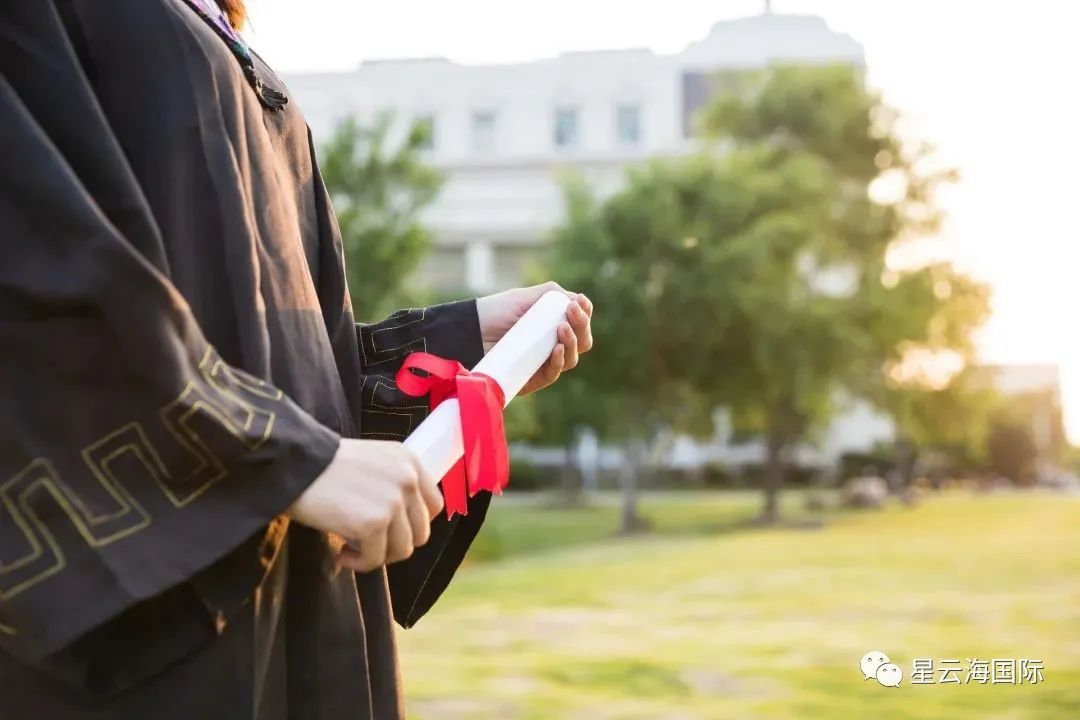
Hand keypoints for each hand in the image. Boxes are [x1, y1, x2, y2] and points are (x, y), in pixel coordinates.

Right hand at [286, 438, 443, 571]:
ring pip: (401, 550)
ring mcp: (393, 502)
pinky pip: (375, 560)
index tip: (390, 530)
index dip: (413, 524)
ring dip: (376, 555)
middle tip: (368, 543)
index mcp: (410, 461)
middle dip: (394, 544)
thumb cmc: (324, 466)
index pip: (434, 505)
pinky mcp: (373, 524)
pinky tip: (340, 553)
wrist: (292, 464)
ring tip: (351, 547)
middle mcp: (408, 479)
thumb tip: (404, 524)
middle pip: (420, 533)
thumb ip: (394, 484)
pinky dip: (357, 563)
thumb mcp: (373, 461)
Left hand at [475, 281, 593, 395]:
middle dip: (582, 327)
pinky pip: (552, 374)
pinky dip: (559, 362)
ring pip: (572, 359)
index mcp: (554, 325)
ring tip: (562, 329)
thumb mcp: (524, 298)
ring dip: (572, 343)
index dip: (585, 314)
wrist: (469, 330)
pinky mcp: (530, 379)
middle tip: (572, 313)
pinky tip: (558, 349)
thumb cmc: (496, 312)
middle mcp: (552, 346)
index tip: (580, 303)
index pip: (579, 324)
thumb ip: (551, 294)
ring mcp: (542, 363)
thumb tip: (579, 301)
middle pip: (582, 342)